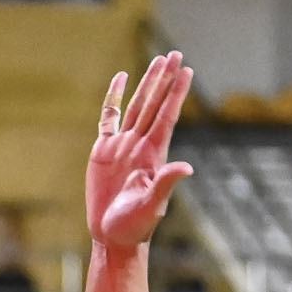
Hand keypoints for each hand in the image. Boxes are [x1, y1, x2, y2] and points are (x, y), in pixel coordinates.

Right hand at [87, 52, 193, 249]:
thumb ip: (165, 183)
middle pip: (155, 104)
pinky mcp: (103, 151)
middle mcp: (140, 145)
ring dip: (148, 84)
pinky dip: (114, 98)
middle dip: (165, 79)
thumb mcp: (152, 205)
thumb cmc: (135, 226)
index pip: (167, 115)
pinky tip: (121, 79)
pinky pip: (109, 118)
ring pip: (137, 106)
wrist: (113, 236)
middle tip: (175, 54)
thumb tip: (187, 168)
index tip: (186, 69)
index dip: (177, 92)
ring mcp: (122, 146)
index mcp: (153, 154)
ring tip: (158, 61)